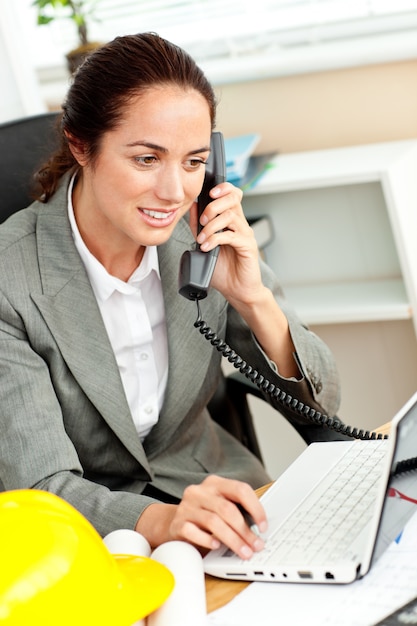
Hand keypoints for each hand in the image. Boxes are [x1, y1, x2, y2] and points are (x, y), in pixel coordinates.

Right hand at [136, 475, 267, 558]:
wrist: (170, 523)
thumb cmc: (202, 516)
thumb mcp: (219, 506)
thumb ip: (236, 510)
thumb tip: (259, 528)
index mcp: (215, 483)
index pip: (240, 489)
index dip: (256, 508)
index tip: (263, 526)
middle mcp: (200, 491)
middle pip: (227, 509)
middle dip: (245, 530)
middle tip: (255, 545)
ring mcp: (187, 506)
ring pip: (214, 522)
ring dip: (232, 540)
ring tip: (243, 551)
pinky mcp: (177, 523)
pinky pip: (194, 532)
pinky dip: (207, 540)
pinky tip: (216, 546)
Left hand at [192, 183, 264, 305]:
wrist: (237, 290)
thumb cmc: (223, 270)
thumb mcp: (204, 244)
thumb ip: (198, 226)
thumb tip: (192, 207)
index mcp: (232, 221)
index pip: (232, 194)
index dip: (223, 188)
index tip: (208, 193)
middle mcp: (241, 225)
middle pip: (233, 199)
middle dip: (214, 205)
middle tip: (202, 219)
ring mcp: (246, 235)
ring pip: (230, 216)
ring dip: (211, 226)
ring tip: (201, 238)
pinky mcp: (248, 247)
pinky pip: (231, 236)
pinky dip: (215, 239)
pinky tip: (207, 247)